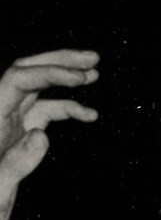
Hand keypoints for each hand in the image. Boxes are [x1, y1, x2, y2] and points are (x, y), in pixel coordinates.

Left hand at [0, 49, 99, 219]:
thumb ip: (16, 162)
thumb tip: (41, 135)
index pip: (20, 79)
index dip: (50, 73)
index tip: (80, 78)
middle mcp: (1, 113)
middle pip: (28, 72)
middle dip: (59, 61)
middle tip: (90, 58)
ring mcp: (11, 122)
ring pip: (38, 89)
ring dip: (65, 79)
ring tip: (93, 74)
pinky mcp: (21, 134)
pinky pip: (44, 112)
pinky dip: (67, 109)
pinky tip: (88, 114)